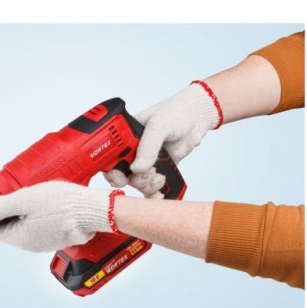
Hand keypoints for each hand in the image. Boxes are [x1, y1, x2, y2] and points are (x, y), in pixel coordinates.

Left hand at [0, 181, 113, 251]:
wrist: (94, 209)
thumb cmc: (63, 204)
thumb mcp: (24, 200)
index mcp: (21, 239)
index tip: (5, 196)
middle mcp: (33, 244)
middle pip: (13, 224)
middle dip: (16, 207)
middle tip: (25, 191)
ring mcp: (48, 240)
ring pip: (30, 222)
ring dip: (31, 207)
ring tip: (41, 194)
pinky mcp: (61, 234)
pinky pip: (45, 222)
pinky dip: (45, 211)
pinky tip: (53, 200)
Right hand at [105, 83, 219, 196]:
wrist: (197, 118)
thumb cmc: (176, 112)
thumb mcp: (159, 125)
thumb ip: (148, 146)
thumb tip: (136, 168)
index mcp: (124, 136)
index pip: (109, 157)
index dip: (111, 170)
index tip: (121, 177)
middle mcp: (132, 150)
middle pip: (122, 174)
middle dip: (134, 180)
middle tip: (148, 174)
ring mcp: (145, 161)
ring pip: (137, 183)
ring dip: (147, 185)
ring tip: (159, 177)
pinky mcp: (158, 169)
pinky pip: (150, 187)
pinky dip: (153, 194)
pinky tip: (159, 195)